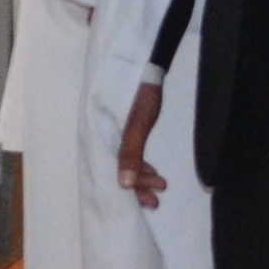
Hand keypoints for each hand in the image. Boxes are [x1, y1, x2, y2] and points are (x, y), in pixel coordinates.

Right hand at [116, 77, 167, 208]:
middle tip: (156, 201)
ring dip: (143, 177)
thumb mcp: (137, 126)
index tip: (149, 201)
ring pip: (128, 163)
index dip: (132, 189)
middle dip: (139, 187)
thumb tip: (124, 184)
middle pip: (121, 171)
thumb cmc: (141, 95)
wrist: (147, 67)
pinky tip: (153, 172)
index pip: (117, 173)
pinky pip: (132, 153)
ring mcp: (119, 134)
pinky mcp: (129, 129)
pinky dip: (142, 165)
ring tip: (161, 186)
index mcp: (107, 139)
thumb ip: (130, 153)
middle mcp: (110, 139)